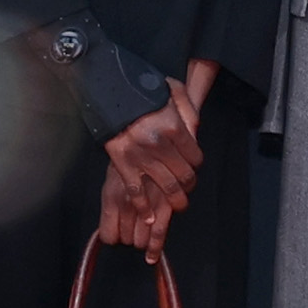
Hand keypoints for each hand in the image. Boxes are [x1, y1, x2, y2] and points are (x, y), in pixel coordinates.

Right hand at [103, 79, 205, 258]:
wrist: (110, 92)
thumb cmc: (143, 92)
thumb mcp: (173, 90)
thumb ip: (188, 109)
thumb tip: (197, 128)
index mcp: (174, 128)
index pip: (195, 158)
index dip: (196, 165)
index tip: (193, 166)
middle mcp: (160, 145)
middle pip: (184, 175)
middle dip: (188, 185)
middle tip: (187, 188)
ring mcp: (141, 157)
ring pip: (166, 187)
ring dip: (175, 201)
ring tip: (178, 205)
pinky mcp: (123, 164)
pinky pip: (137, 191)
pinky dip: (144, 207)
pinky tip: (149, 217)